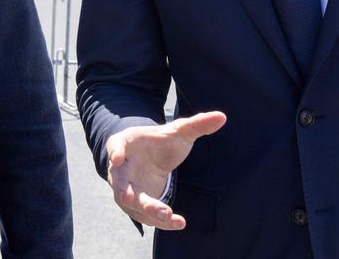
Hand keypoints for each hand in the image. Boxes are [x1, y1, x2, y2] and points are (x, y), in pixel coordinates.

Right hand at [105, 111, 226, 230]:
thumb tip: (222, 117)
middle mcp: (120, 169)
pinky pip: (146, 215)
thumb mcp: (177, 131)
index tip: (117, 158)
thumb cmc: (159, 142)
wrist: (149, 158)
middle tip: (130, 198)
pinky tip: (179, 222)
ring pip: (133, 204)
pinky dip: (161, 221)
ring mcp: (126, 189)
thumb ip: (197, 124)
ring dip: (148, 211)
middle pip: (120, 182)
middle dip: (126, 192)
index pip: (116, 145)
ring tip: (168, 216)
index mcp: (125, 144)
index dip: (115, 151)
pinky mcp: (137, 206)